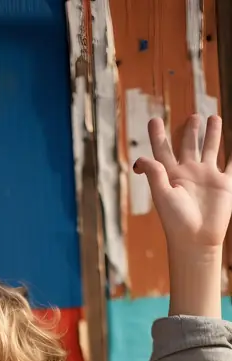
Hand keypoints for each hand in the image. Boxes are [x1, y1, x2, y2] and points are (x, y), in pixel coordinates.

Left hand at [134, 115, 231, 254]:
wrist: (196, 240)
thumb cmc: (176, 221)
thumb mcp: (161, 195)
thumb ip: (155, 173)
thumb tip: (141, 159)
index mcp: (171, 175)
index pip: (163, 150)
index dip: (158, 135)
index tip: (154, 119)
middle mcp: (189, 173)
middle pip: (189, 145)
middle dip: (191, 131)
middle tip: (193, 117)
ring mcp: (207, 177)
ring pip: (211, 148)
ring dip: (212, 134)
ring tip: (213, 118)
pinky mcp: (224, 184)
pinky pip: (231, 164)